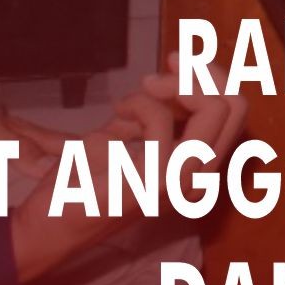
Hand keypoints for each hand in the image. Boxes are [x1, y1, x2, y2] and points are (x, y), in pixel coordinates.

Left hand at [11, 73, 241, 282]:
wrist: (48, 223)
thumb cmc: (86, 180)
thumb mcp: (134, 135)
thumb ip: (165, 111)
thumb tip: (182, 71)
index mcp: (198, 169)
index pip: (235, 110)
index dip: (209, 75)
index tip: (172, 62)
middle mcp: (200, 178)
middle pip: (236, 105)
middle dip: (200, 74)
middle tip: (156, 77)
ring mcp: (181, 180)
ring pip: (217, 108)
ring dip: (175, 85)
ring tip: (138, 93)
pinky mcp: (154, 179)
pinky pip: (161, 117)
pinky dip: (139, 102)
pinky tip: (117, 111)